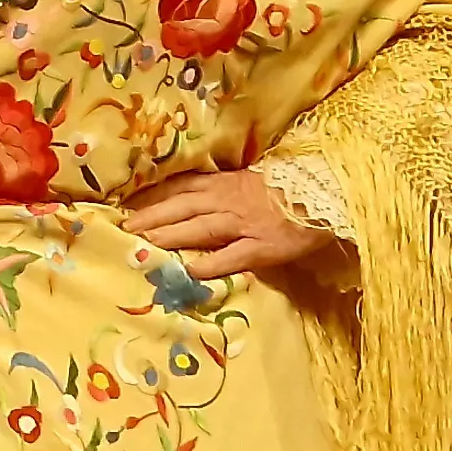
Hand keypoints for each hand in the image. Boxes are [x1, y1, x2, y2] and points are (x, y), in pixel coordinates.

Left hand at [120, 169, 329, 278]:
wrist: (328, 193)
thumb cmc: (291, 187)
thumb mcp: (252, 180)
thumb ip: (224, 188)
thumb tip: (192, 198)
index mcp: (226, 183)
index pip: (182, 187)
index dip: (154, 196)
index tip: (127, 203)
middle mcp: (228, 201)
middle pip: (181, 207)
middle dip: (151, 217)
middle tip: (124, 228)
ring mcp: (244, 224)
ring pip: (199, 228)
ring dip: (170, 236)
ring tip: (144, 244)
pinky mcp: (261, 247)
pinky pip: (231, 256)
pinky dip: (209, 263)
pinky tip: (189, 270)